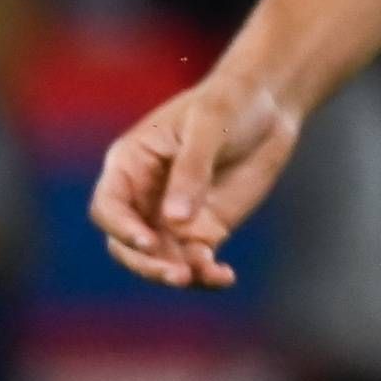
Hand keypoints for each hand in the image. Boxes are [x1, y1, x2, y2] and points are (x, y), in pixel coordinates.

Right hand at [89, 67, 304, 289]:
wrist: (270, 104)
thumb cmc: (230, 102)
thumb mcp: (210, 125)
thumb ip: (192, 170)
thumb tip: (174, 220)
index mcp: (130, 165)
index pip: (109, 207)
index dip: (122, 229)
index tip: (149, 242)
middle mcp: (144, 197)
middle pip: (127, 244)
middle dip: (147, 263)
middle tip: (178, 274)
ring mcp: (172, 217)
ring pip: (159, 259)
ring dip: (176, 273)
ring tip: (206, 276)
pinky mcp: (204, 228)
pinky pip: (196, 260)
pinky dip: (206, 274)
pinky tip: (224, 278)